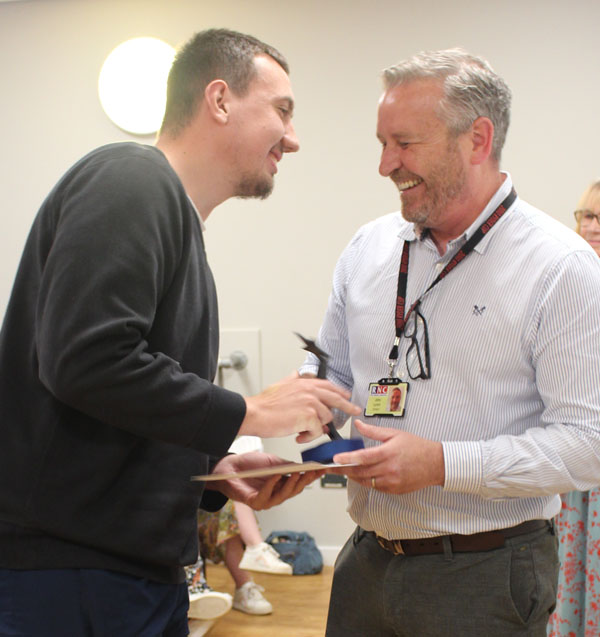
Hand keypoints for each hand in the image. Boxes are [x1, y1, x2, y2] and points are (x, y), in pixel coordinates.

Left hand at [206, 451, 325, 509]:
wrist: (228, 467)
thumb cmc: (248, 465)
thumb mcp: (272, 462)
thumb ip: (286, 466)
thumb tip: (303, 466)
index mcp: (281, 485)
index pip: (299, 482)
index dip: (311, 477)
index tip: (321, 469)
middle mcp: (275, 495)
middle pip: (294, 491)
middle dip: (304, 481)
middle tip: (312, 472)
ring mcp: (265, 500)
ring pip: (282, 496)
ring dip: (290, 484)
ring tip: (297, 473)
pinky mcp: (254, 502)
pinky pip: (266, 495)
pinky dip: (272, 485)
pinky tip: (277, 476)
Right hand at [240, 372, 360, 442]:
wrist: (255, 413)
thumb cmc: (264, 404)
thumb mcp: (280, 385)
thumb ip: (291, 379)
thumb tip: (296, 374)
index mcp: (304, 383)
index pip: (328, 385)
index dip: (339, 391)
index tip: (346, 395)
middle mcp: (309, 390)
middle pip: (336, 398)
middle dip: (348, 406)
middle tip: (355, 410)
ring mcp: (310, 403)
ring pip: (326, 418)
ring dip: (316, 428)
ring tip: (303, 431)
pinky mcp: (309, 416)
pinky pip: (318, 430)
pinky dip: (309, 436)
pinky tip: (299, 436)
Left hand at [330, 420, 444, 493]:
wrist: (435, 464)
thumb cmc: (417, 447)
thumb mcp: (394, 434)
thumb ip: (373, 431)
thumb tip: (358, 424)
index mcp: (388, 453)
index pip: (363, 457)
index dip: (347, 459)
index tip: (335, 459)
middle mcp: (389, 469)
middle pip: (360, 472)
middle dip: (344, 470)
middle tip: (333, 467)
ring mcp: (392, 482)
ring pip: (366, 482)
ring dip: (354, 477)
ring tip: (345, 470)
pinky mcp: (394, 490)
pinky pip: (375, 488)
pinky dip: (367, 482)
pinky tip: (363, 475)